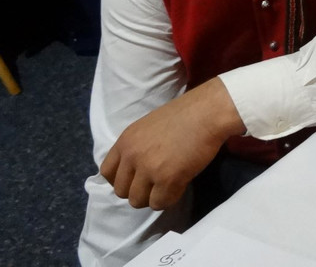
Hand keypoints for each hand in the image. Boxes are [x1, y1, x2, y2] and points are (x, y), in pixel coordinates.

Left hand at [100, 78, 245, 209]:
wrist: (209, 112)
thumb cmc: (186, 114)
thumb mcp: (149, 127)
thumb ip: (138, 146)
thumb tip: (136, 170)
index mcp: (125, 140)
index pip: (107, 173)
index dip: (122, 179)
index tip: (137, 178)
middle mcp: (132, 155)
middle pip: (121, 191)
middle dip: (139, 190)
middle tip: (157, 183)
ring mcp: (148, 168)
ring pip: (138, 201)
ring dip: (153, 197)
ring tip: (169, 185)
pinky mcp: (168, 179)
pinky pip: (160, 203)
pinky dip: (170, 199)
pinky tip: (180, 185)